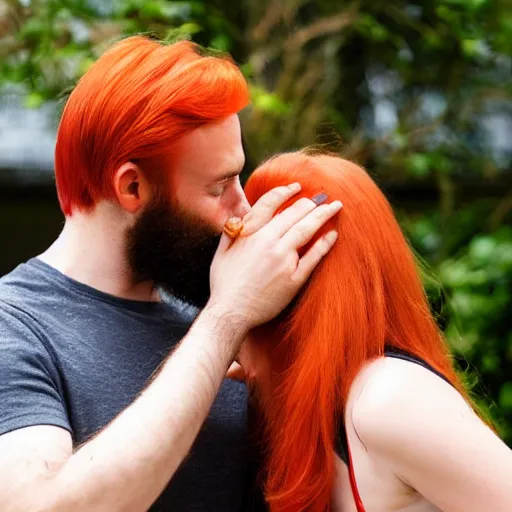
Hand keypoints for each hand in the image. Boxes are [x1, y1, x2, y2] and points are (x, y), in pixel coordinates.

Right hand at [207, 183, 341, 332]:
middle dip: (310, 202)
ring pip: (306, 230)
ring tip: (335, 206)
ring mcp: (283, 261)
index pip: (270, 203)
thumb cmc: (224, 284)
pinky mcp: (293, 279)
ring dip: (322, 215)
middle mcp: (268, 243)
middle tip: (323, 197)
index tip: (296, 187)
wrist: (231, 312)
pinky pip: (313, 258)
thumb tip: (241, 217)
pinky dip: (324, 244)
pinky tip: (333, 234)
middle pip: (294, 214)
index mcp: (250, 234)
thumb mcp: (221, 252)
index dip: (285, 192)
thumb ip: (232, 232)